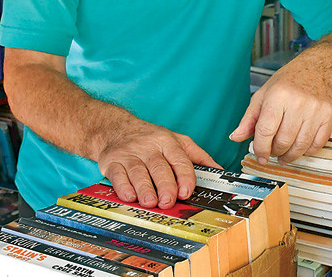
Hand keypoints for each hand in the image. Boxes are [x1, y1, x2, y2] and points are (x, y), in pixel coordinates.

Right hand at [96, 116, 220, 209]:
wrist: (115, 128)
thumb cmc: (150, 138)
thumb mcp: (177, 140)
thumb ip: (198, 156)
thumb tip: (220, 172)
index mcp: (167, 142)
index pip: (179, 159)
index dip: (185, 176)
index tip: (187, 192)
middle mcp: (148, 147)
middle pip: (159, 167)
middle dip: (165, 185)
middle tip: (169, 201)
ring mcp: (129, 154)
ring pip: (138, 172)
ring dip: (145, 189)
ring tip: (151, 202)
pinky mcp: (111, 161)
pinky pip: (117, 174)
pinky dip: (123, 186)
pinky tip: (130, 196)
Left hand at [229, 66, 331, 164]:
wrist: (317, 68)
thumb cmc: (289, 81)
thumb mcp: (264, 94)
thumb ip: (249, 118)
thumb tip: (236, 137)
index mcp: (278, 96)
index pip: (266, 130)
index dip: (261, 148)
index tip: (260, 155)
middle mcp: (298, 102)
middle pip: (283, 141)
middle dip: (275, 152)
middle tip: (273, 152)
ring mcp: (316, 110)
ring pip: (300, 145)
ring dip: (290, 156)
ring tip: (284, 155)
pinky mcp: (329, 116)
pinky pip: (317, 144)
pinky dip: (307, 152)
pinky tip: (300, 148)